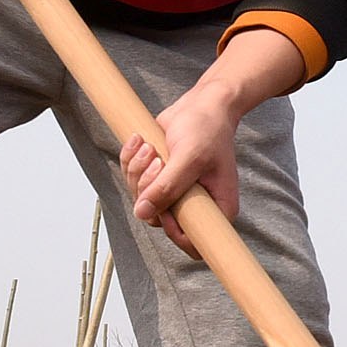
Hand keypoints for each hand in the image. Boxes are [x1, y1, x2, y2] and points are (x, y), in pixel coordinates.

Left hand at [121, 30, 304, 256]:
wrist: (200, 104)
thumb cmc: (206, 129)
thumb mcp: (189, 158)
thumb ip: (167, 188)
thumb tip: (142, 212)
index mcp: (215, 208)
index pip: (192, 242)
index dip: (172, 229)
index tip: (166, 207)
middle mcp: (194, 205)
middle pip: (157, 218)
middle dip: (148, 189)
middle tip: (157, 162)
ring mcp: (174, 192)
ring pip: (140, 199)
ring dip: (137, 170)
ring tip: (149, 147)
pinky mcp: (158, 177)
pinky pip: (132, 180)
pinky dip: (130, 160)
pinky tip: (141, 141)